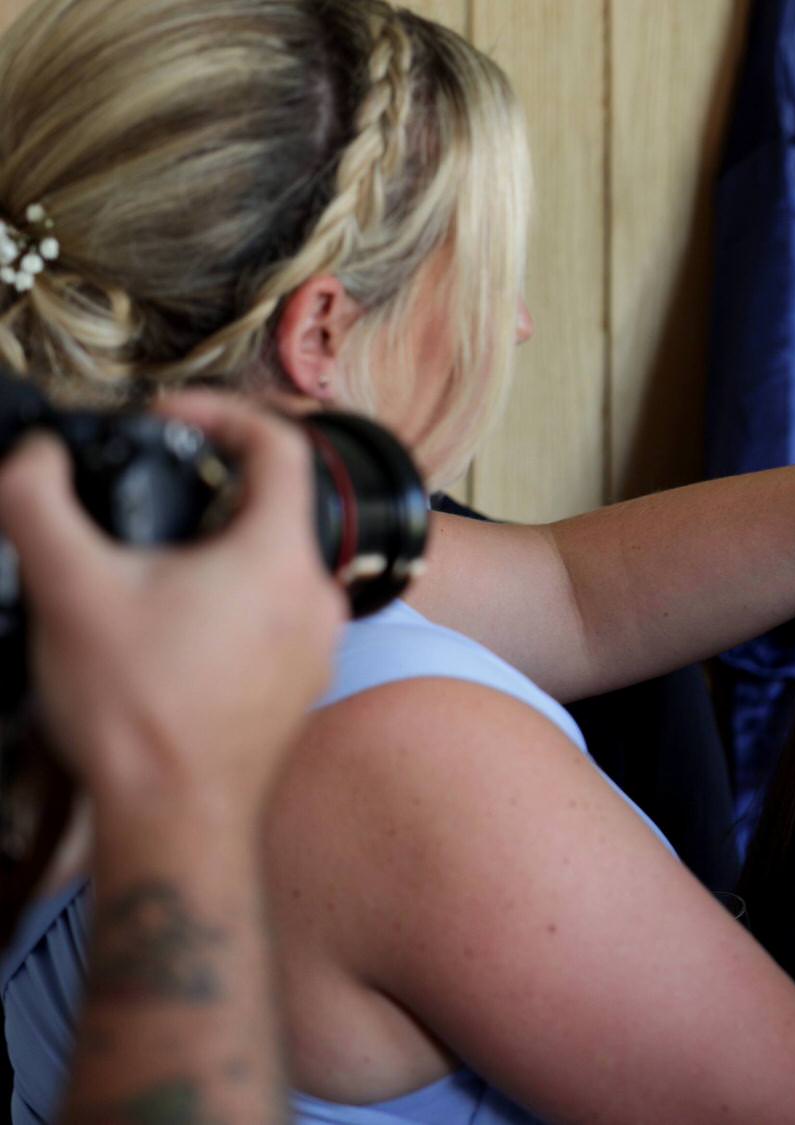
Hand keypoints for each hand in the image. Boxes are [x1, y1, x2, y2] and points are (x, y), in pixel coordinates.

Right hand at [0, 392, 344, 819]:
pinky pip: (271, 614)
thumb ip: (40, 504)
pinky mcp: (300, 684)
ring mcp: (317, 645)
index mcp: (281, 556)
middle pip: (276, 505)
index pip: (278, 445)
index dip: (222, 412)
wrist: (177, 820)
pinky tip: (169, 622)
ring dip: (216, 545)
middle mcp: (316, 596)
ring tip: (149, 559)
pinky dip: (227, 597)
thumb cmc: (137, 712)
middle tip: (148, 487)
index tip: (168, 416)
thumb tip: (33, 459)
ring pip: (272, 563)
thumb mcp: (71, 588)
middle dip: (210, 484)